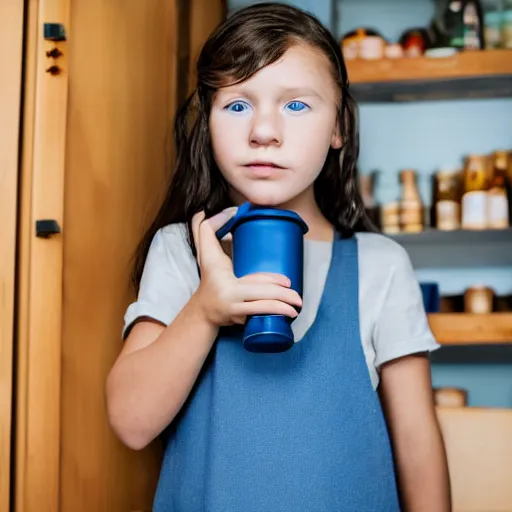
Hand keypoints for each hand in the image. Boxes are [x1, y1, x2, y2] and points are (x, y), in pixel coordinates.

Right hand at [191, 209, 301, 326]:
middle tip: (298, 297)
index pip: (249, 275)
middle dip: (283, 296)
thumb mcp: (204, 251)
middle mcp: (229, 294)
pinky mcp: (238, 321)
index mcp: (222, 274)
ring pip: (261, 309)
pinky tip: (286, 319)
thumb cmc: (210, 276)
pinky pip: (258, 318)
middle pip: (260, 294)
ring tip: (296, 309)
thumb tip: (217, 210)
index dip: (271, 280)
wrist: (203, 309)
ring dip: (282, 309)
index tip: (287, 282)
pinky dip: (273, 318)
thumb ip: (205, 229)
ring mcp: (233, 310)